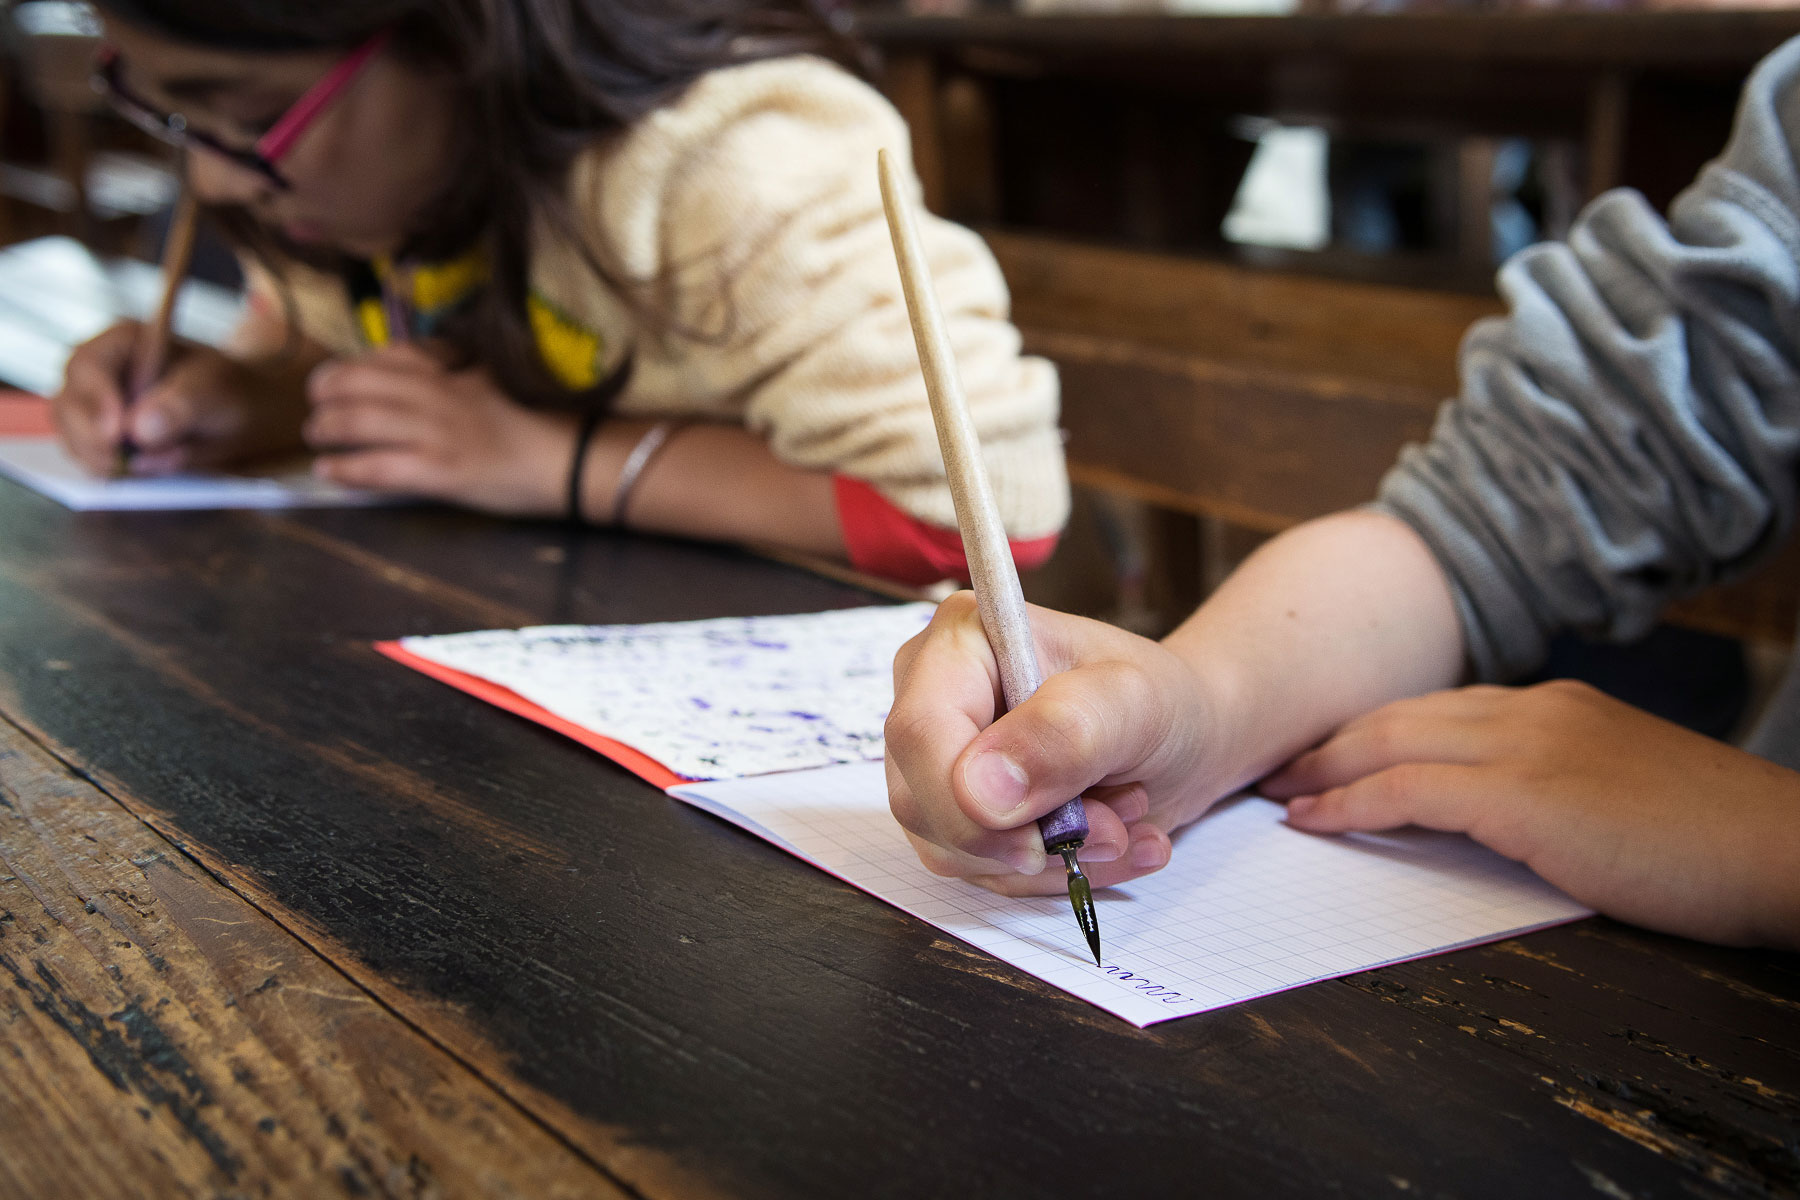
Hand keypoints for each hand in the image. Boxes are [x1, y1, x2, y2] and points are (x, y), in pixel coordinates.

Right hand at [51, 321, 303, 475]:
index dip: (96, 400)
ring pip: (68, 427)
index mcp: (127, 340)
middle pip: (70, 397)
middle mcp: (102, 366)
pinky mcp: (98, 430)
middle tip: (118, 463)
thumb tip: (140, 431)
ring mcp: (94, 398)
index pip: (91, 365)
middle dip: (89, 435)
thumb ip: (183, 406)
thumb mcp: (221, 393)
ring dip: (90, 453)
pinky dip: (96, 463)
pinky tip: (125, 471)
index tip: (115, 434)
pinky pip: (81, 447)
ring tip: (126, 470)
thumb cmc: (234, 392)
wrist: (247, 410)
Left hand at [305, 344, 574, 513]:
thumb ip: (459, 371)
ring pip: (358, 421)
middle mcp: (436, 395)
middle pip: (360, 382)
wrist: (573, 458)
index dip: (354, 364)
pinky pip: (377, 468)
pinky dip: (344, 469)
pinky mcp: (439, 471)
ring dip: (326, 427)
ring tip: (316, 434)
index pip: (390, 354)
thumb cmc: (544, 421)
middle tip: (315, 405)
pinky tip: (327, 471)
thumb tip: (429, 366)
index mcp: (453, 370)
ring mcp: (435, 433)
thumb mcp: (497, 378)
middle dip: (326, 391)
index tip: (339, 376)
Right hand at [885, 592, 1231, 896]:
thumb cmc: (1160, 700)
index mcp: (961, 640)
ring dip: (1052, 856)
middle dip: (1026, 837)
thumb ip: (1064, 732)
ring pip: (951, 850)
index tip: (1041, 840)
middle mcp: (932, 697)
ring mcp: (937, 761)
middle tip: (1116, 824)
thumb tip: (979, 790)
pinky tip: (1111, 841)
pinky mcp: (957, 814)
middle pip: (922, 801)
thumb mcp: (1137, 703)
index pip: (920, 732)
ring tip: (1124, 817)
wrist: (1183, 737)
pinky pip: (982, 872)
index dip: (965, 801)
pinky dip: (1056, 872)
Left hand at [1265, 680, 1799, 947]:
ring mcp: (1528, 744)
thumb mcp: (1618, 798)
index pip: (1437, 709)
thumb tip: (1485, 819)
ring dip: (1322, 768)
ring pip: (1391, 742)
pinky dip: (1350, 802)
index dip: (1371, 732)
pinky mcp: (1525, 793)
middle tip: (1278, 768)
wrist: (1784, 850)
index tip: (1326, 754)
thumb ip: (1550, 791)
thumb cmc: (1712, 845)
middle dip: (1329, 742)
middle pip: (1399, 715)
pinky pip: (1408, 790)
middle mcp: (1533, 710)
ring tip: (1277, 792)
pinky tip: (1312, 820)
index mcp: (1555, 707)